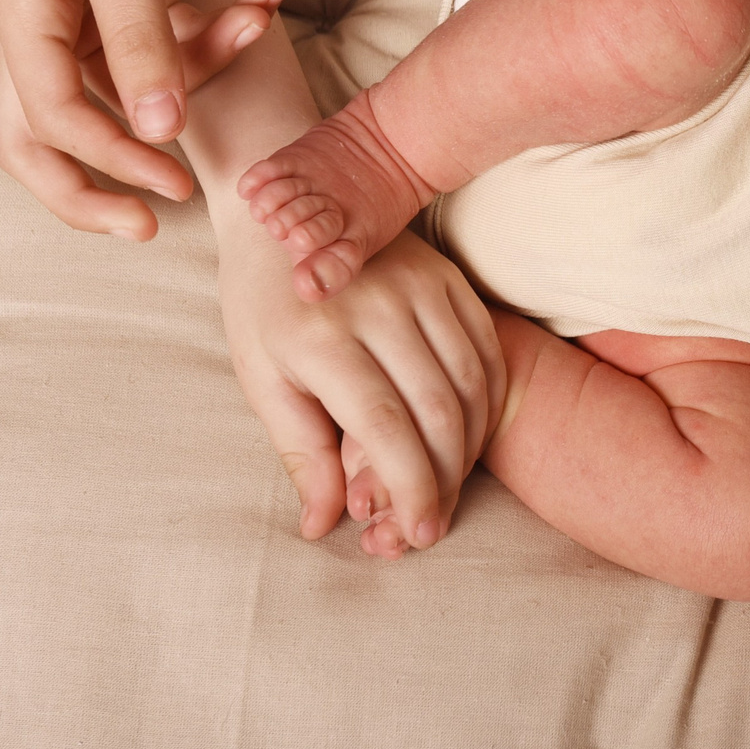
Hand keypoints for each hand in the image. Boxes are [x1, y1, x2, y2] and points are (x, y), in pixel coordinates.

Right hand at [0, 0, 216, 237]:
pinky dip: (227, 22)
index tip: (171, 188)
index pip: (50, 121)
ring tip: (262, 16)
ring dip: (209, 60)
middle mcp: (45, 19)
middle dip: (110, 178)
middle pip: (57, 132)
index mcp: (21, 14)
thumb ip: (139, 42)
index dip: (110, 164)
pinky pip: (180, 35)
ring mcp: (90, 7)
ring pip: (139, 83)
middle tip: (162, 222)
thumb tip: (157, 132)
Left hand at [219, 227, 506, 552]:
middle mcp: (380, 306)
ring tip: (449, 486)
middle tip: (433, 524)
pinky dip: (487, 400)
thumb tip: (322, 523)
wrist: (284, 217)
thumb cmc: (262, 306)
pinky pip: (487, 349)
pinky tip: (470, 435)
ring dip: (470, 446)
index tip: (417, 531)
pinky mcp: (449, 276)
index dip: (410, 486)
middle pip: (439, 409)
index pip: (385, 425)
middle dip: (445, 479)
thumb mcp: (262, 379)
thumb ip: (300, 451)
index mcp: (322, 336)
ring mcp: (421, 286)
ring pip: (472, 382)